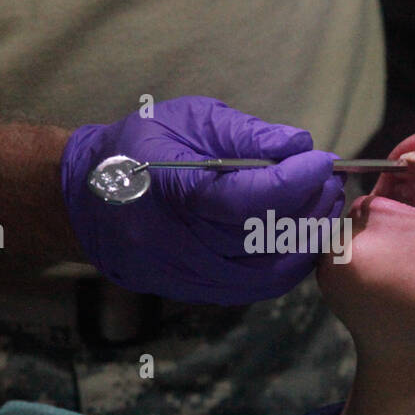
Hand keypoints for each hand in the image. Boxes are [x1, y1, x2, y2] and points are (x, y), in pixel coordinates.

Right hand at [59, 96, 344, 304]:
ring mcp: (186, 274)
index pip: (250, 198)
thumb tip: (300, 144)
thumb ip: (245, 135)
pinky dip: (287, 263)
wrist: (86, 200)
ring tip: (319, 207)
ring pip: (268, 271)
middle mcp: (179, 241)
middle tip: (328, 181)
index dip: (295, 180)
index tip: (321, 160)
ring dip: (306, 240)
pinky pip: (255, 287)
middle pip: (265, 237)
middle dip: (310, 207)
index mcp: (173, 191)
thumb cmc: (140, 147)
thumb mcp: (188, 122)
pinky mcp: (194, 293)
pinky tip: (297, 235)